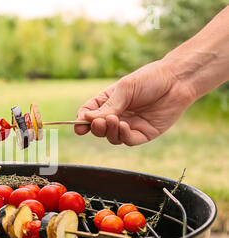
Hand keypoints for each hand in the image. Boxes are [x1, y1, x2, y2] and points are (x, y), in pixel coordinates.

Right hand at [74, 60, 196, 145]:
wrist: (177, 81)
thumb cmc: (150, 79)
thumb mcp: (125, 89)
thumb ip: (108, 106)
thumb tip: (87, 119)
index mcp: (108, 102)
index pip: (89, 113)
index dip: (81, 121)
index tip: (79, 126)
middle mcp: (117, 115)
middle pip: (98, 129)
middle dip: (96, 128)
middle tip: (99, 123)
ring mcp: (130, 126)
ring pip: (112, 137)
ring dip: (109, 131)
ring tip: (114, 120)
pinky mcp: (143, 134)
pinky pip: (128, 140)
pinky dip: (122, 136)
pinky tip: (123, 126)